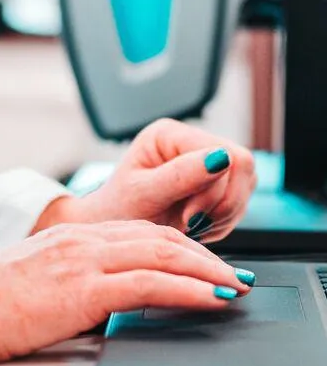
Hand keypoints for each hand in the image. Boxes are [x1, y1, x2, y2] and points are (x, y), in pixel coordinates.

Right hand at [0, 220, 254, 365]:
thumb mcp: (38, 279)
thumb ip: (73, 278)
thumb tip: (107, 301)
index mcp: (69, 235)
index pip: (138, 231)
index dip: (179, 246)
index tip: (204, 262)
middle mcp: (80, 239)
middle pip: (158, 237)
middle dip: (203, 255)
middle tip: (231, 274)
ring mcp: (83, 260)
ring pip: (162, 254)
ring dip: (205, 270)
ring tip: (231, 286)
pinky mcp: (84, 288)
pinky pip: (149, 284)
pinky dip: (188, 290)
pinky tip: (210, 298)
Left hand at [36, 119, 256, 242]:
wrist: (119, 231)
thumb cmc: (121, 209)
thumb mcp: (143, 194)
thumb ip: (179, 176)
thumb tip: (220, 157)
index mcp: (169, 134)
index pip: (225, 154)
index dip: (215, 190)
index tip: (188, 216)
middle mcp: (191, 141)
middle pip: (242, 167)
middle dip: (221, 205)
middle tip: (189, 223)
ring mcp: (208, 161)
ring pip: (245, 187)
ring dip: (222, 215)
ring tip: (188, 224)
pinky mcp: (218, 183)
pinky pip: (240, 203)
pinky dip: (222, 222)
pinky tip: (196, 226)